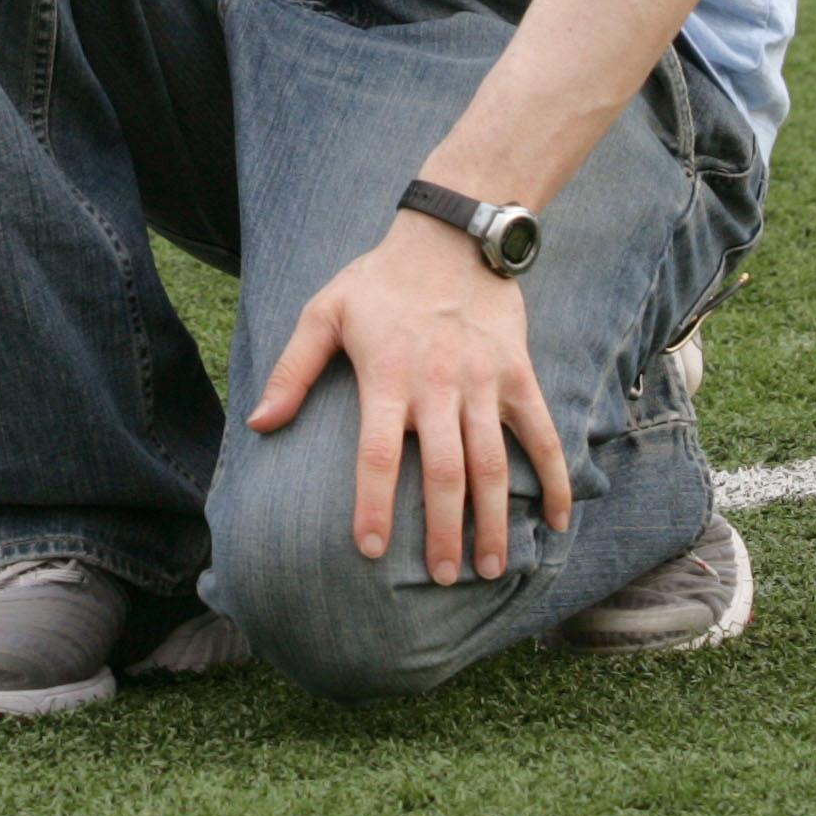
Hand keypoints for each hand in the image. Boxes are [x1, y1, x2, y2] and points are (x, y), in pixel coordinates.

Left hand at [246, 213, 574, 585]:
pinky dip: (555, 478)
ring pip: (492, 462)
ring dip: (494, 518)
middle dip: (445, 530)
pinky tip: (556, 521)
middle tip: (445, 578)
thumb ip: (291, 371)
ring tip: (491, 568)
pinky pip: (543, 433)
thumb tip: (259, 424)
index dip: (374, 503)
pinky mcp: (518, 374)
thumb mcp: (322, 312)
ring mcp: (484, 381)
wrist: (450, 237)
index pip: (377, 453)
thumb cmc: (378, 282)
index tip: (372, 551)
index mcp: (386, 375)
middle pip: (443, 470)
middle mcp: (437, 384)